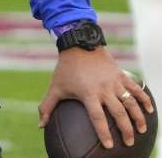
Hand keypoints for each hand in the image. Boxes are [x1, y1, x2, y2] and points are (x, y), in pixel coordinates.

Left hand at [38, 48, 154, 148]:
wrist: (79, 45)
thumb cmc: (66, 69)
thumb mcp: (55, 88)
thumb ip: (47, 107)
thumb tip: (40, 126)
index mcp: (88, 94)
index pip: (98, 118)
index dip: (104, 133)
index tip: (109, 146)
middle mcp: (103, 89)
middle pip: (119, 113)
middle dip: (126, 130)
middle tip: (129, 142)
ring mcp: (114, 82)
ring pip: (130, 102)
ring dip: (138, 117)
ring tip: (141, 131)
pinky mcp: (121, 75)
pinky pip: (136, 89)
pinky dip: (144, 99)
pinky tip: (150, 111)